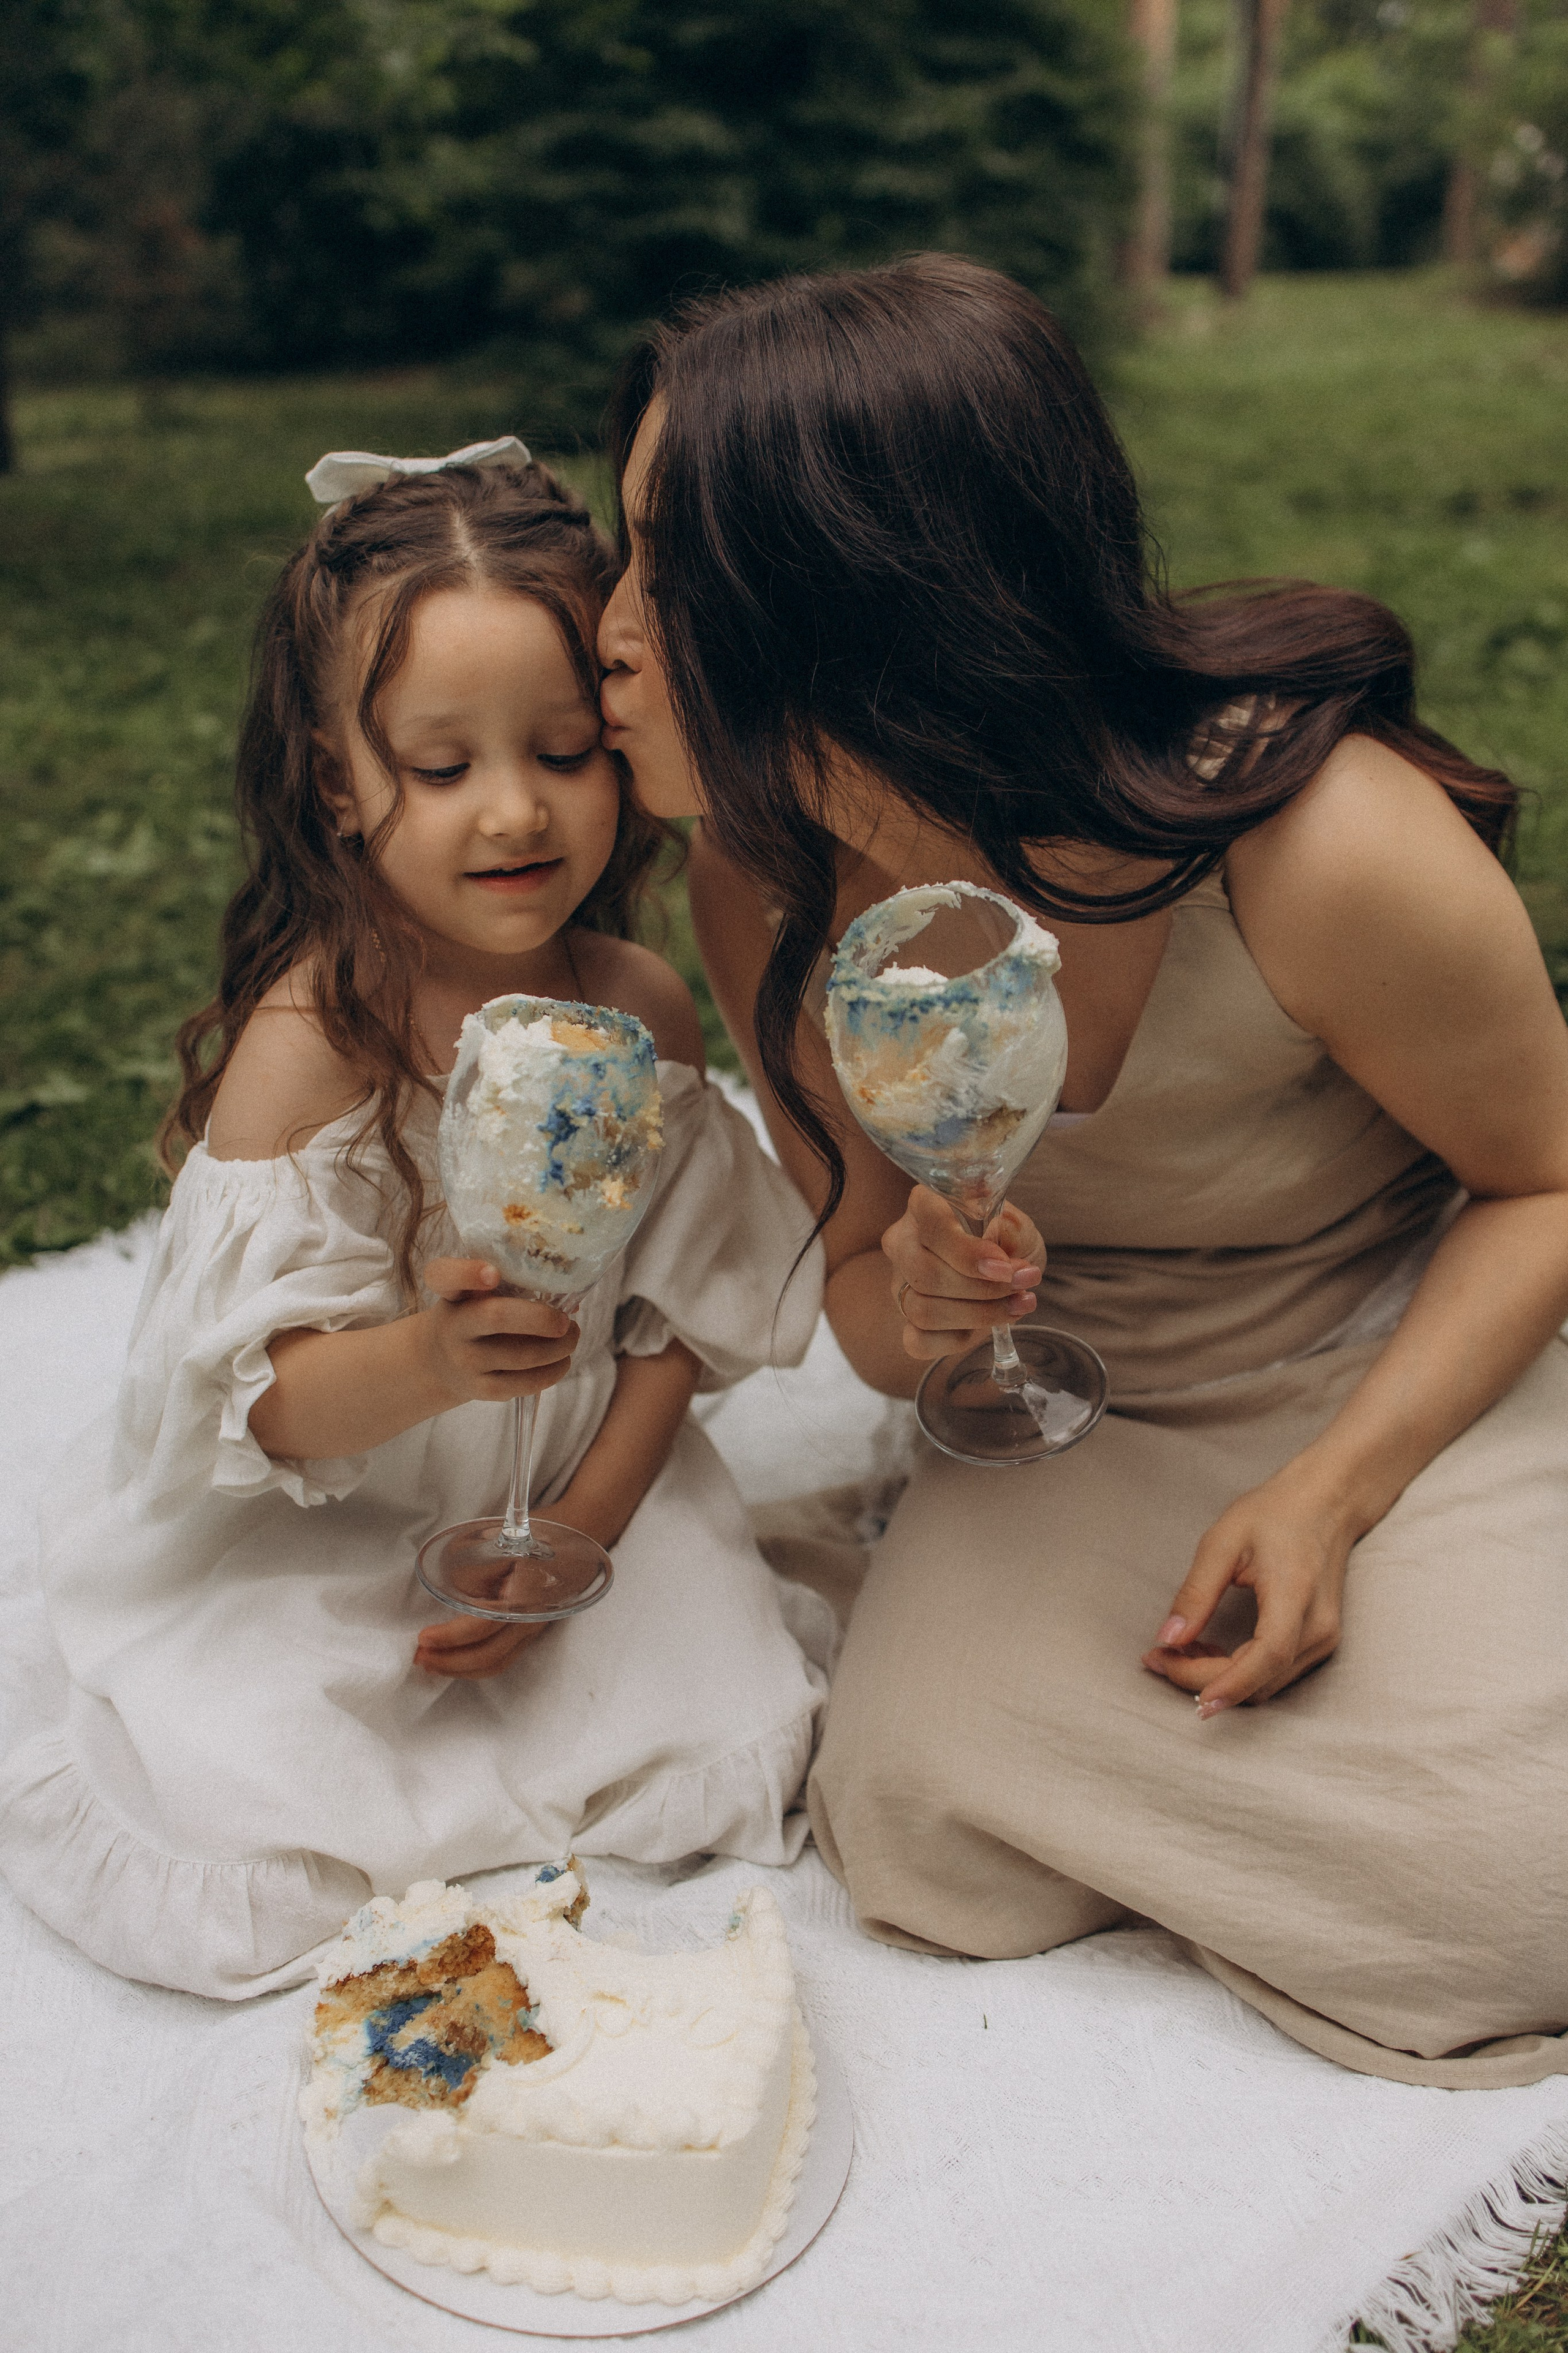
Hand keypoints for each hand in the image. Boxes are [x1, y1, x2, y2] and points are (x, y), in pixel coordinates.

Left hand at [413, 1483, 616, 1678]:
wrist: (578, 1530)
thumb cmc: (537, 1531)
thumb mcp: (502, 1539)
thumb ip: (479, 1570)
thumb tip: (453, 1596)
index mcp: (526, 1594)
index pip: (484, 1626)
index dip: (451, 1636)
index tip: (423, 1637)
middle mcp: (532, 1618)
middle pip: (490, 1655)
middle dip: (450, 1662)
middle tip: (419, 1657)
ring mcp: (534, 1626)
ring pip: (497, 1662)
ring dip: (460, 1669)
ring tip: (431, 1663)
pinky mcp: (530, 1630)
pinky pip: (503, 1657)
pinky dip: (475, 1664)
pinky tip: (454, 1659)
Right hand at [418, 1258, 578, 1406]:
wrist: (440, 1362)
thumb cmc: (472, 1316)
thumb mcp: (476, 1293)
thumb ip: (511, 1283)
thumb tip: (571, 1301)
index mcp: (452, 1292)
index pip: (446, 1276)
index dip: (469, 1273)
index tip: (493, 1274)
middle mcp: (453, 1325)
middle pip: (498, 1316)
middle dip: (542, 1317)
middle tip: (566, 1319)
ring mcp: (466, 1361)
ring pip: (523, 1355)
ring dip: (559, 1346)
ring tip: (571, 1337)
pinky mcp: (482, 1389)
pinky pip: (525, 1383)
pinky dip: (554, 1371)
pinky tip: (562, 1360)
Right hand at [880, 1186, 1043, 1362]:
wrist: (1004, 1263)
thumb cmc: (1006, 1236)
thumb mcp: (1016, 1225)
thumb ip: (1009, 1234)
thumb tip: (1001, 1260)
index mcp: (924, 1205)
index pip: (932, 1227)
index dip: (967, 1253)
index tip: (1004, 1268)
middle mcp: (902, 1242)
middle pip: (925, 1275)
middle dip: (982, 1289)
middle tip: (1023, 1285)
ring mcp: (900, 1283)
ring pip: (922, 1310)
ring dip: (978, 1315)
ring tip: (1018, 1304)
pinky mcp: (906, 1320)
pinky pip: (917, 1341)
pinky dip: (956, 1340)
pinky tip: (986, 1328)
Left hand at [1141, 1462, 1361, 1716]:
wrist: (1325, 1505)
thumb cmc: (1274, 1514)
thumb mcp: (1222, 1542)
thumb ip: (1195, 1593)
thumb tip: (1168, 1639)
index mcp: (1297, 1594)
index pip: (1266, 1656)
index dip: (1226, 1683)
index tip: (1182, 1687)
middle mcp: (1319, 1627)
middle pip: (1260, 1680)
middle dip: (1204, 1680)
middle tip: (1158, 1658)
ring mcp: (1324, 1639)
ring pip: (1266, 1685)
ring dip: (1219, 1679)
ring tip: (1177, 1651)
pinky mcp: (1319, 1643)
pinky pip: (1274, 1674)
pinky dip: (1237, 1672)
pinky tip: (1207, 1649)